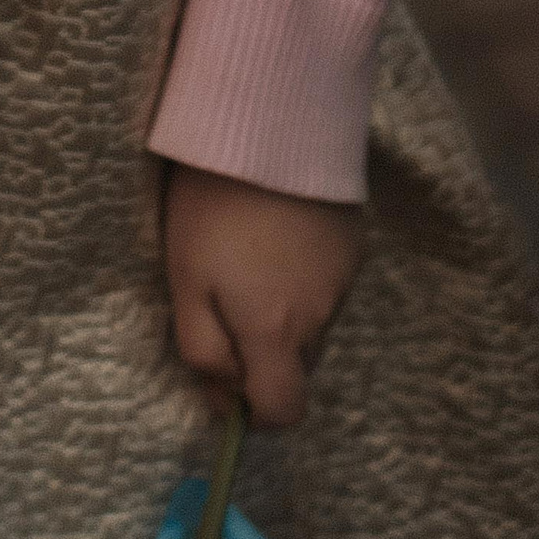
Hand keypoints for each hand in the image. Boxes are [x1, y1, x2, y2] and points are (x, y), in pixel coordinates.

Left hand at [163, 162, 362, 430]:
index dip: (254, 410)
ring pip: (312, 326)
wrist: (271, 126)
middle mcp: (321, 318)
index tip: (226, 379)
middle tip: (225, 301)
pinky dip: (303, 278)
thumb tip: (222, 394)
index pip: (284, 412)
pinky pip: (328, 287)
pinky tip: (276, 234)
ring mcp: (344, 282)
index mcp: (277, 333)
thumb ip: (203, 349)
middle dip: (263, 354)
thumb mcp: (185, 282)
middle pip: (297, 367)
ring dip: (283, 313)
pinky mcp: (354, 247)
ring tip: (248, 257)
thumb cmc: (212, 207)